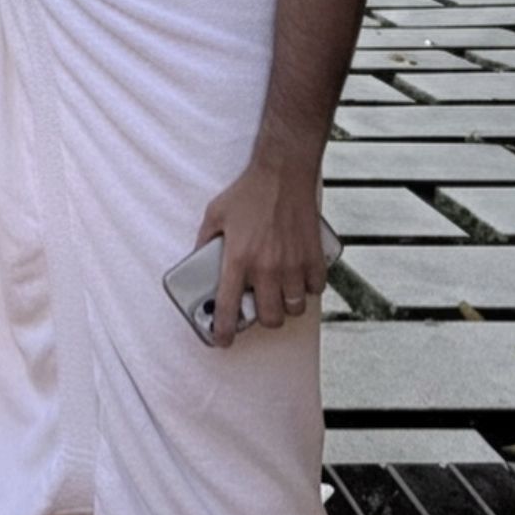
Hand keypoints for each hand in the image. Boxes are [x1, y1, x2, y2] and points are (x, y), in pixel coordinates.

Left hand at [196, 160, 326, 347]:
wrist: (283, 174)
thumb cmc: (248, 193)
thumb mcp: (214, 215)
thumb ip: (204, 241)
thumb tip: (199, 261)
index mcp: (238, 259)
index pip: (229, 309)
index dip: (224, 332)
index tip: (222, 340)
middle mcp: (266, 267)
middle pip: (270, 318)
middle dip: (262, 319)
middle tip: (258, 308)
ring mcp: (293, 264)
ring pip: (295, 308)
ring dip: (286, 306)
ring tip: (279, 292)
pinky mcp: (314, 256)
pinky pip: (315, 289)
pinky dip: (308, 289)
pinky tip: (299, 278)